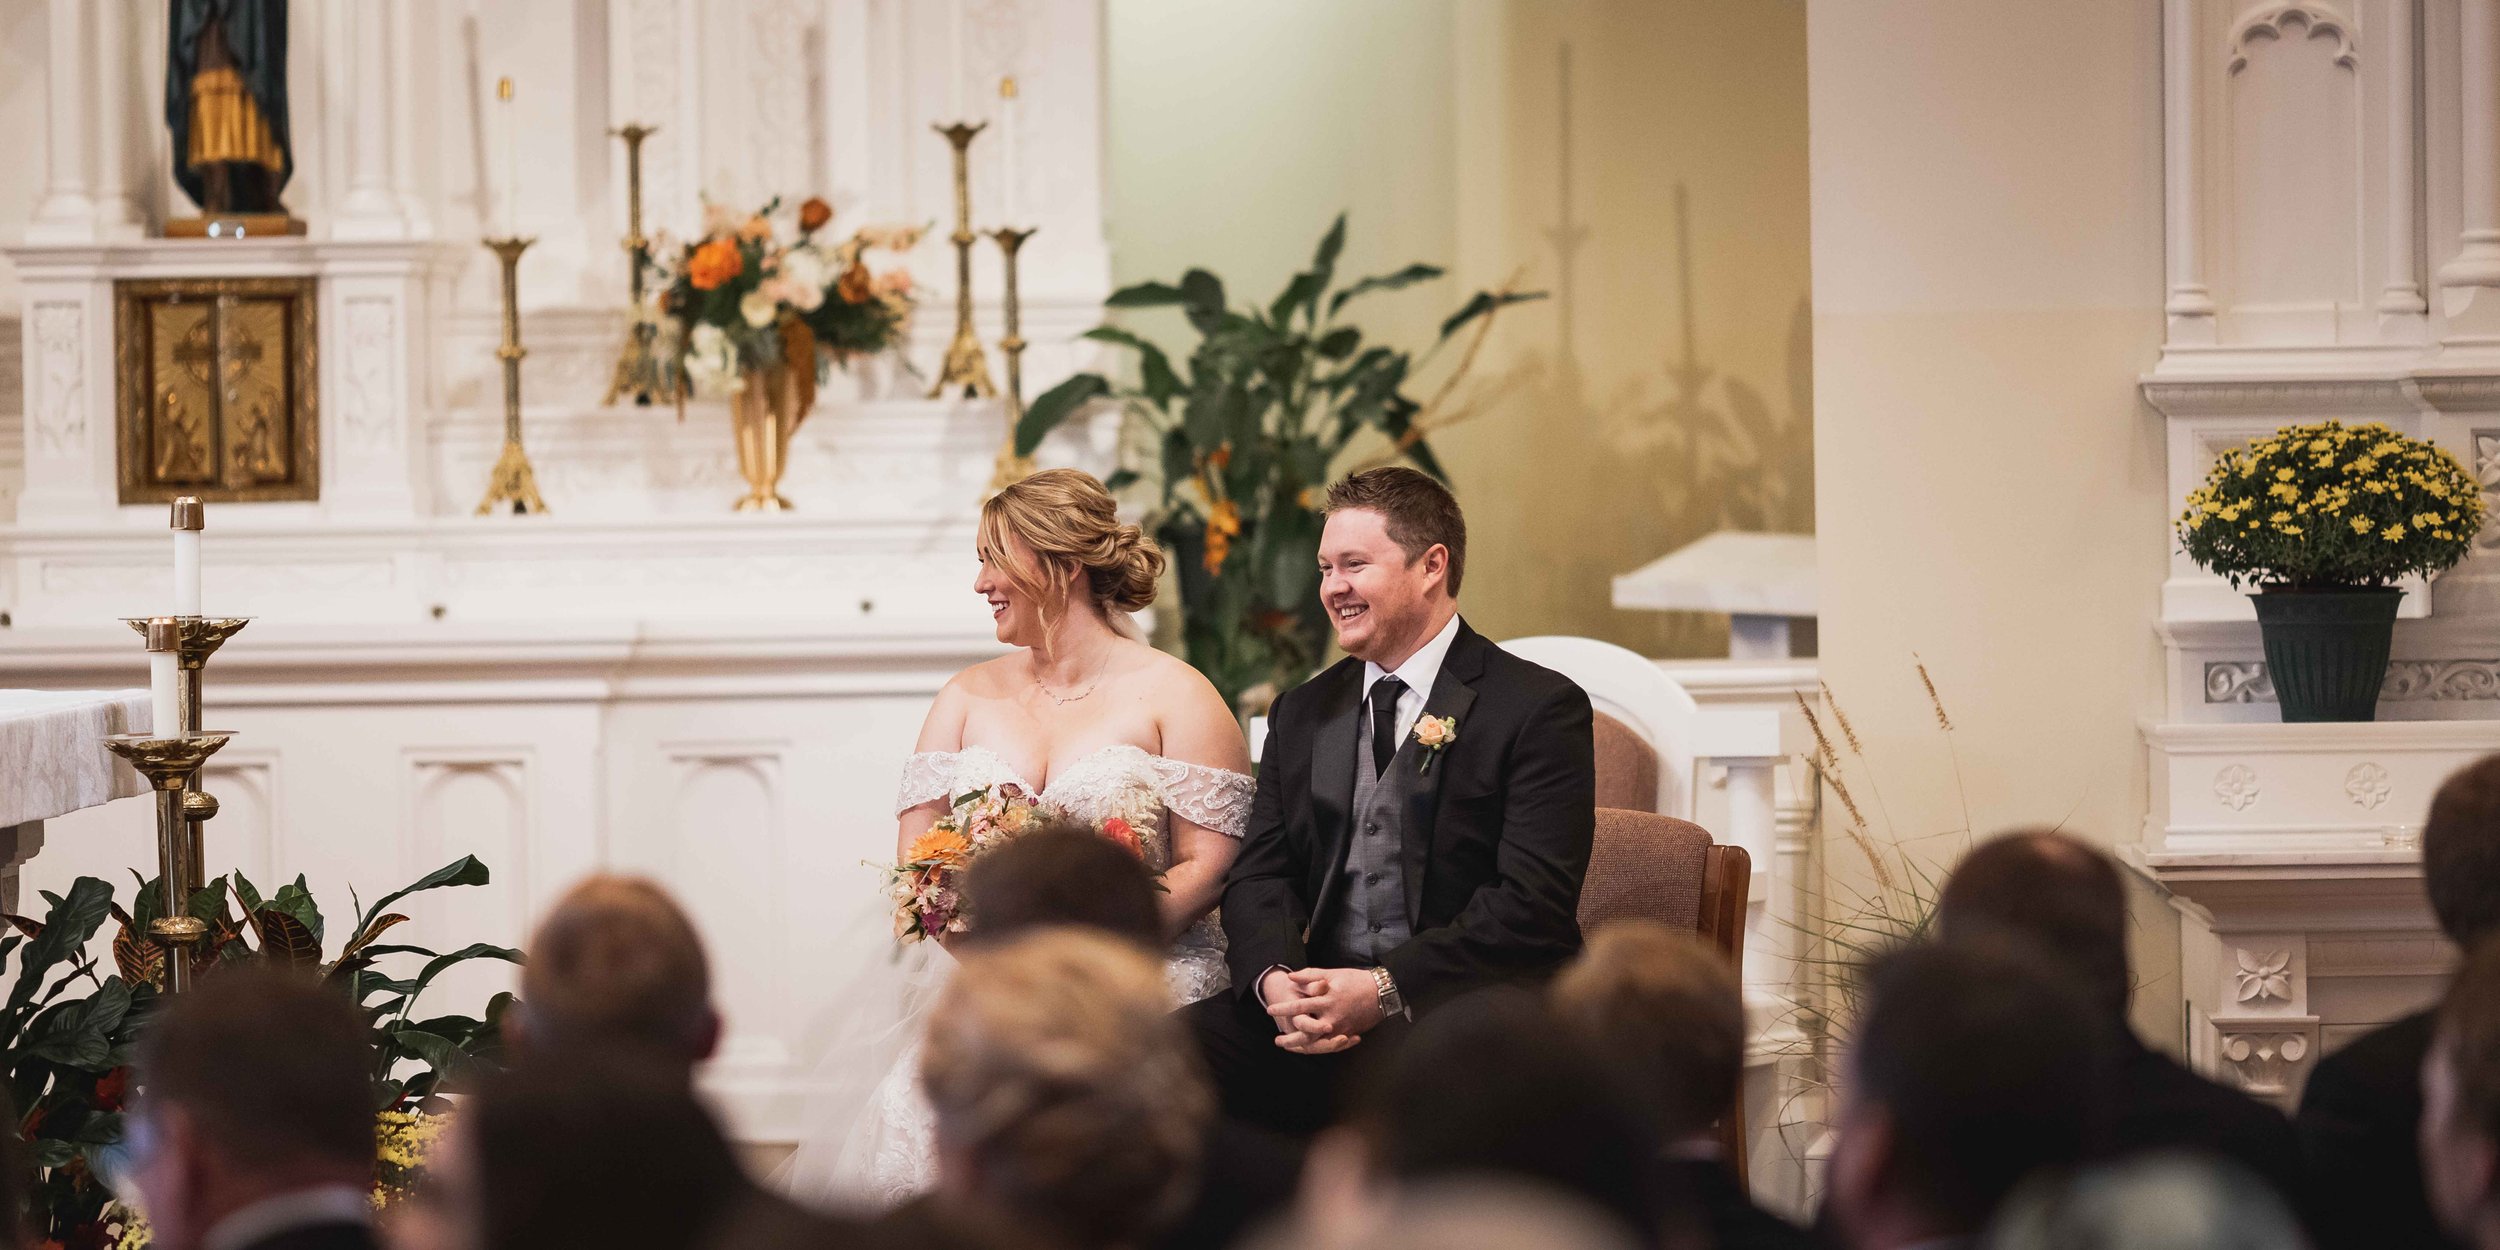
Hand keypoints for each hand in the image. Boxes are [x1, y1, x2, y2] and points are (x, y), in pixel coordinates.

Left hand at [1266, 966, 1384, 1052]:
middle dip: (1290, 1038)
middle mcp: (1332, 1017)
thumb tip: (1290, 977)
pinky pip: (1329, 1046)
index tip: (1270, 1010)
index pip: (1299, 1006)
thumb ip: (1310, 975)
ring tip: (1289, 1047)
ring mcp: (1340, 1028)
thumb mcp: (1332, 974)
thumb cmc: (1355, 980)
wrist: (1381, 992)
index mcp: (1326, 999)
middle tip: (1277, 1040)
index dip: (1283, 1008)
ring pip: (1317, 1044)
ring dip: (1301, 1047)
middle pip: (1306, 1032)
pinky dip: (1317, 1048)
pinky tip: (1307, 1048)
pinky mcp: (1347, 1034)